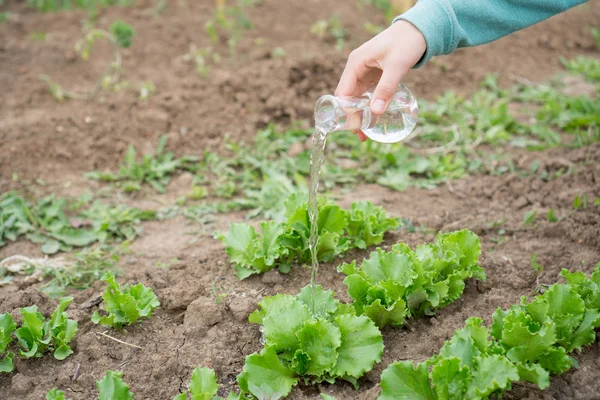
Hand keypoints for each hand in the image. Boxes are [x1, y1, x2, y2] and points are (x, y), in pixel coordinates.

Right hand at [335, 20, 425, 140]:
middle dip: (352, 116)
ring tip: (366, 133)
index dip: (346, 110)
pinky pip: (368, 95)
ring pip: (357, 98)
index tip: (354, 127)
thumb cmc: (406, 43)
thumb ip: (386, 89)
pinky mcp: (374, 76)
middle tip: (360, 135)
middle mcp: (356, 68)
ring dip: (360, 114)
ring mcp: (364, 73)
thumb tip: (375, 112)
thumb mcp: (396, 66)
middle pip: (348, 97)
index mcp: (355, 63)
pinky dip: (370, 107)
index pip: (343, 91)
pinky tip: (374, 119)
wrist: (419, 30)